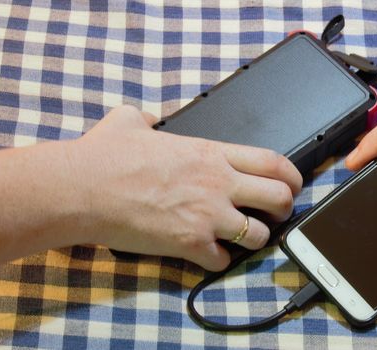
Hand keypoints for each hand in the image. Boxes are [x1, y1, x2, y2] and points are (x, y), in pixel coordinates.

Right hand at [67, 105, 301, 269]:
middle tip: (276, 215)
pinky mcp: (190, 243)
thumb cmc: (104, 155)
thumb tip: (143, 114)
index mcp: (212, 153)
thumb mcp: (129, 121)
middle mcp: (218, 183)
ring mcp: (207, 215)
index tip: (294, 184)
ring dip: (255, 239)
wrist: (83, 187)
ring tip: (241, 238)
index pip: (273, 161)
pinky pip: (223, 260)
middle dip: (285, 209)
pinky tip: (208, 254)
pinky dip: (220, 261)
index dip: (293, 175)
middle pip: (279, 198)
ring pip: (258, 235)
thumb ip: (146, 116)